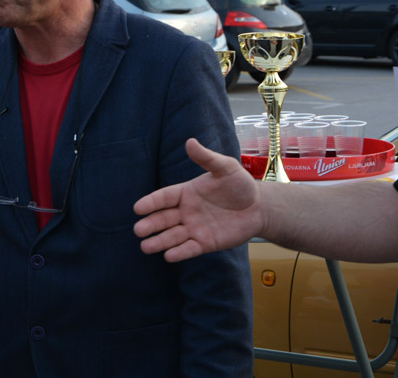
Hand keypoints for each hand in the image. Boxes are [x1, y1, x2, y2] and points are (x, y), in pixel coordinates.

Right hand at [133, 138, 263, 261]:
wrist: (259, 207)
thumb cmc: (239, 185)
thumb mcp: (225, 167)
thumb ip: (206, 158)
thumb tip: (190, 141)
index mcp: (186, 193)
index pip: (164, 197)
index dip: (151, 202)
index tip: (138, 208)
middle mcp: (186, 211)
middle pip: (163, 219)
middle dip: (150, 225)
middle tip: (138, 230)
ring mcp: (194, 228)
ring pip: (173, 236)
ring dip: (159, 241)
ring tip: (146, 247)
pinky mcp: (205, 243)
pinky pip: (190, 248)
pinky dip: (180, 252)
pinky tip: (169, 256)